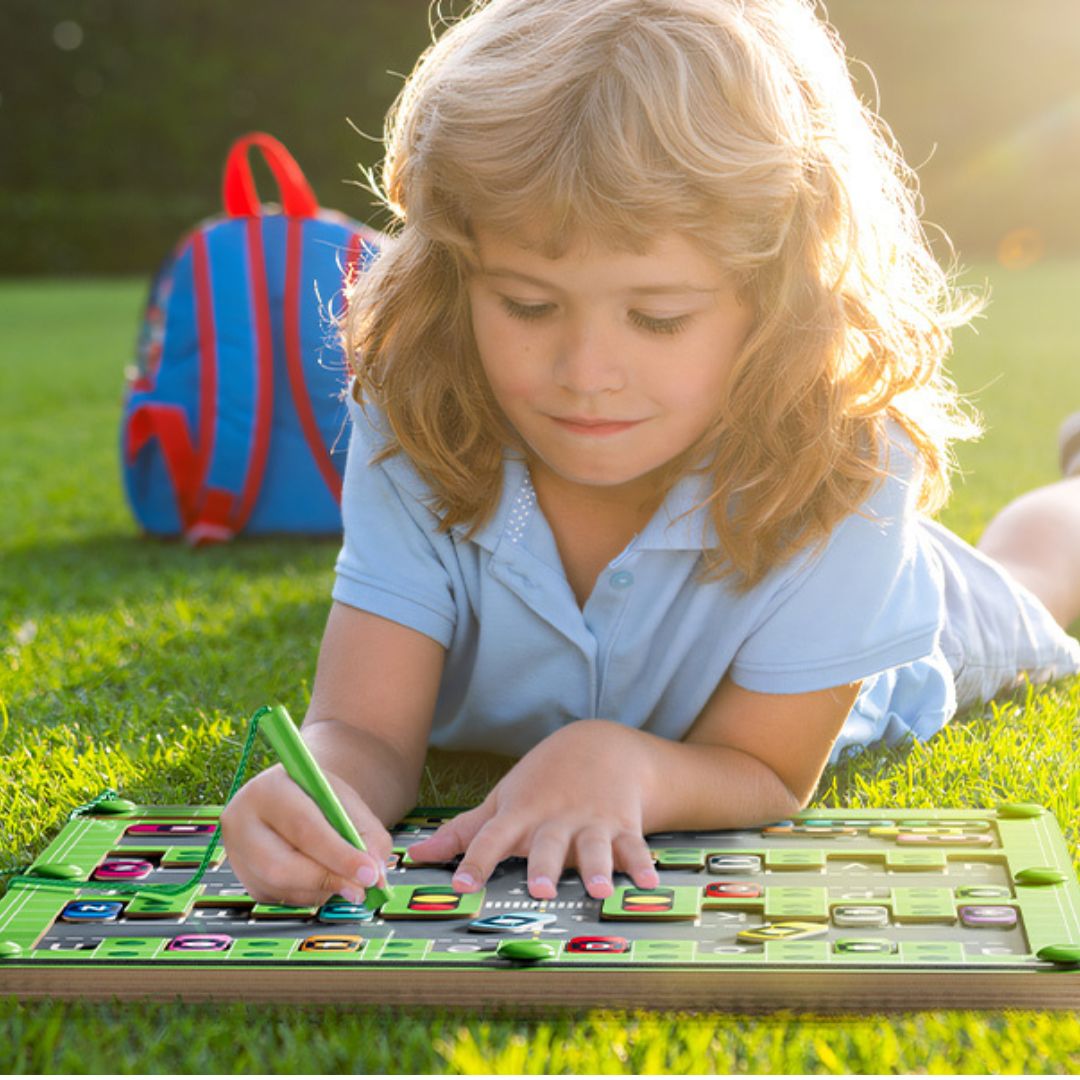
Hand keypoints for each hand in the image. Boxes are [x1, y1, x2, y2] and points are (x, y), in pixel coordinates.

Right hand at [219, 763, 392, 907]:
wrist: (298, 796)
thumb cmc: (326, 799)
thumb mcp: (350, 804)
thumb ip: (368, 837)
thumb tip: (375, 878)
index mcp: (270, 788)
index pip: (303, 827)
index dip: (338, 854)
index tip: (369, 873)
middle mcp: (243, 820)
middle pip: (280, 865)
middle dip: (327, 880)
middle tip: (362, 890)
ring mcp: (238, 853)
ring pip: (281, 887)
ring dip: (321, 890)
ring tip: (346, 877)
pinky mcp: (245, 878)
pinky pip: (281, 897)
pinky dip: (311, 894)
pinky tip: (323, 875)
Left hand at [404, 720, 660, 900]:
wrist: (600, 746)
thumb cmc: (541, 782)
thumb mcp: (502, 800)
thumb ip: (462, 832)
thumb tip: (414, 856)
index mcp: (521, 815)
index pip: (492, 838)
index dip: (475, 861)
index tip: (461, 885)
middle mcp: (555, 820)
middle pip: (548, 844)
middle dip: (545, 865)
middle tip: (540, 889)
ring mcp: (590, 822)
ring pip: (594, 846)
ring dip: (597, 866)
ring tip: (600, 889)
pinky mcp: (623, 824)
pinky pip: (633, 845)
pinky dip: (642, 863)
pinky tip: (648, 882)